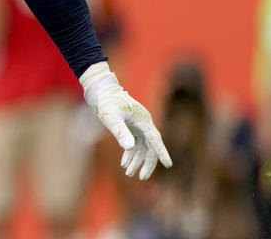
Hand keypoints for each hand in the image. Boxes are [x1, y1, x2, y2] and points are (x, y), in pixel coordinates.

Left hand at [80, 61, 172, 179]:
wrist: (101, 91)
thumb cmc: (106, 103)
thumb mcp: (111, 118)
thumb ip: (120, 132)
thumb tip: (130, 148)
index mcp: (143, 121)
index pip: (155, 140)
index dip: (162, 153)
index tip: (168, 165)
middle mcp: (144, 125)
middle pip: (151, 147)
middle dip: (147, 163)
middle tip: (141, 178)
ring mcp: (138, 127)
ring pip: (142, 148)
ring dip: (136, 161)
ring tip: (128, 173)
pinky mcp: (132, 128)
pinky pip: (134, 145)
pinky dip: (130, 154)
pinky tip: (123, 163)